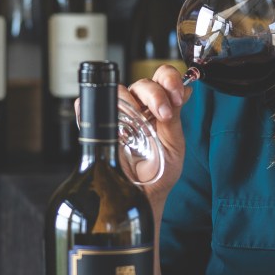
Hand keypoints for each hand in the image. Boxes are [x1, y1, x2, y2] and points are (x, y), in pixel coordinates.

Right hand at [74, 65, 190, 206]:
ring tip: (138, 123)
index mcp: (160, 106)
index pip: (162, 78)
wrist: (144, 195)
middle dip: (155, 94)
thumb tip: (185, 91)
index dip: (169, 80)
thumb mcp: (174, 144)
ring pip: (119, 92)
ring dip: (129, 101)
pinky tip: (95, 112)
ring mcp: (119, 116)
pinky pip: (89, 111)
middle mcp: (140, 107)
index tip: (176, 95)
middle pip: (142, 84)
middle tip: (163, 113)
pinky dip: (89, 108)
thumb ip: (176, 118)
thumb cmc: (161, 172)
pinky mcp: (100, 128)